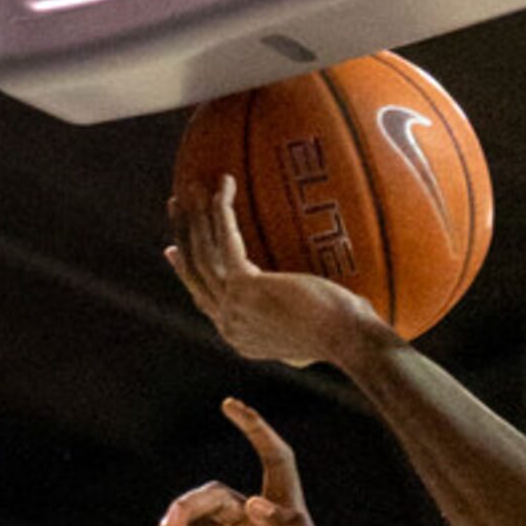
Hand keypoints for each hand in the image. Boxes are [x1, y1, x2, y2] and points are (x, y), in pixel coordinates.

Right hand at [166, 175, 383, 368]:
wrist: (351, 340)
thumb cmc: (347, 337)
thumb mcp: (311, 340)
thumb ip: (293, 326)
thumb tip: (303, 311)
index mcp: (240, 337)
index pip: (203, 298)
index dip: (187, 271)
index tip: (174, 249)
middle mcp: (229, 324)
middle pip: (195, 271)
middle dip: (182, 234)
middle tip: (176, 206)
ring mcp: (233, 306)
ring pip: (202, 252)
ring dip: (195, 215)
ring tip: (191, 185)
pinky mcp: (245, 286)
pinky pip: (225, 239)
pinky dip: (222, 210)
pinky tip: (224, 185)